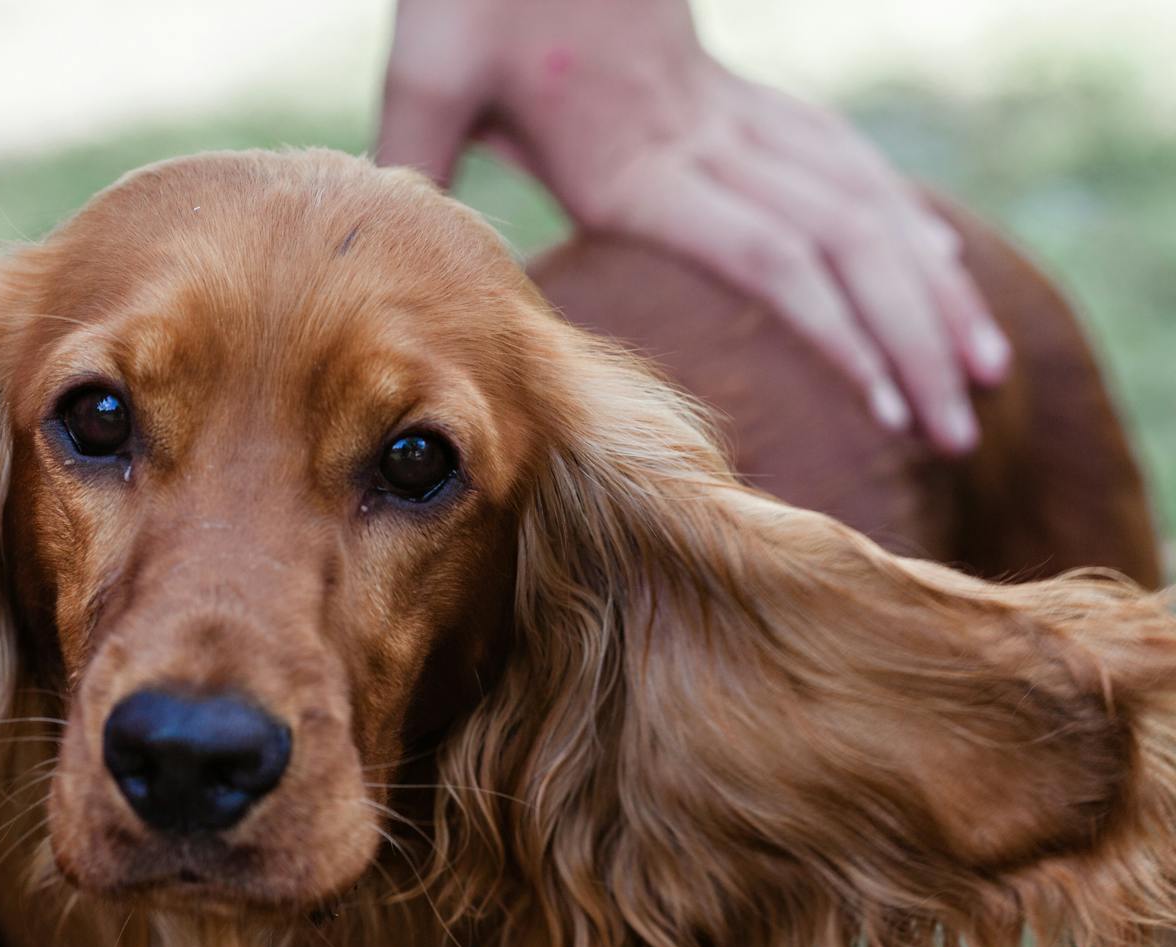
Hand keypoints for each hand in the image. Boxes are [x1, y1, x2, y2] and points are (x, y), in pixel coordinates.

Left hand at [377, 0, 1008, 453]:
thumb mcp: (430, 77)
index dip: (838, 334)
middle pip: (843, 247)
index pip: (768, 255)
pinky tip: (940, 269)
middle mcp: (706, 140)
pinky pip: (845, 164)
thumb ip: (420, 163)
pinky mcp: (738, 103)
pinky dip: (903, 223)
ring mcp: (733, 118)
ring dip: (932, 293)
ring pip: (864, 207)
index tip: (892, 411)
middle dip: (913, 343)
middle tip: (960, 436)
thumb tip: (395, 250)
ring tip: (984, 376)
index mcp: (635, 158)